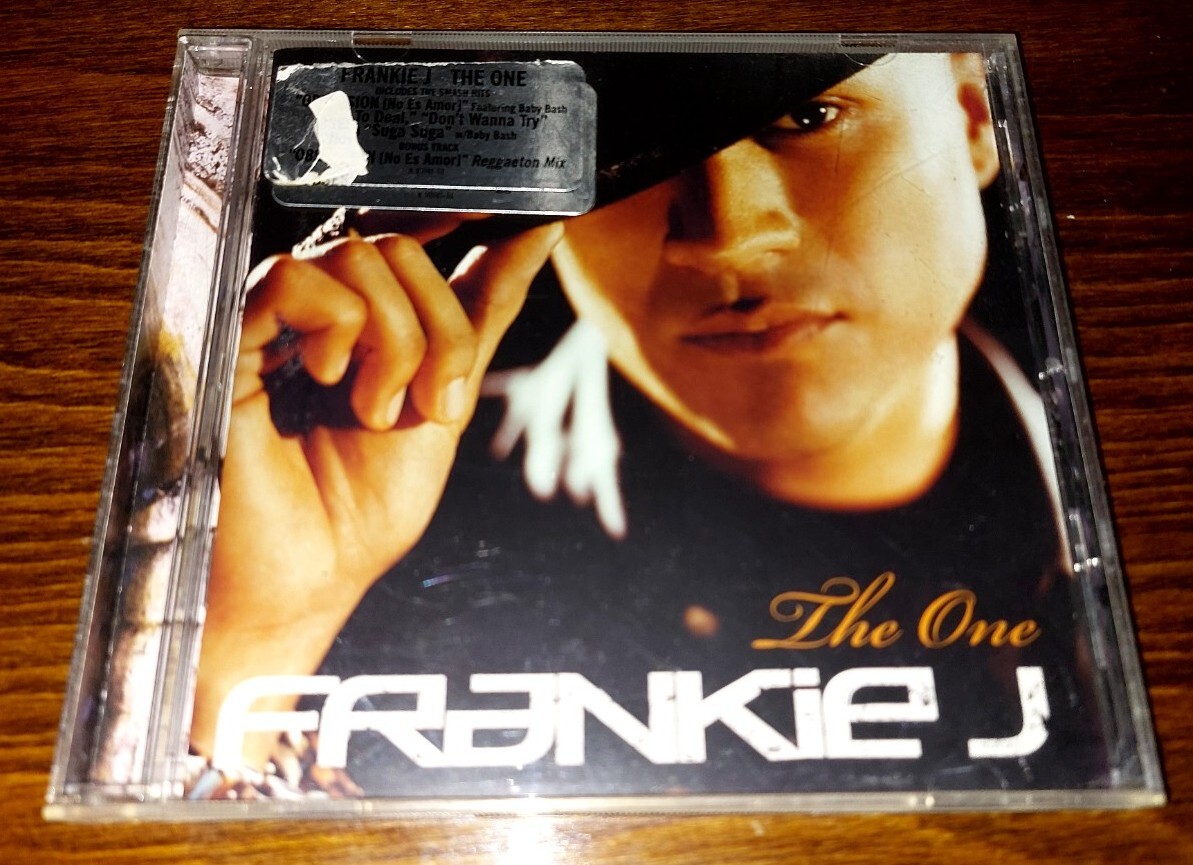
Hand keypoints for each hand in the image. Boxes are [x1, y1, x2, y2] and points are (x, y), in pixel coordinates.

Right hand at [191, 219, 561, 761]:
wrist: (311, 576)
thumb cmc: (365, 505)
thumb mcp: (446, 399)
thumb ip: (480, 316)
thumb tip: (539, 232)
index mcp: (361, 319)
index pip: (421, 240)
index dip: (470, 226)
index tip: (540, 223)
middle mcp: (314, 309)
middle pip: (402, 250)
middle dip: (442, 332)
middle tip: (432, 405)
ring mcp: (272, 318)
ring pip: (361, 258)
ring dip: (397, 344)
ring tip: (375, 412)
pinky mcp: (227, 336)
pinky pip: (295, 277)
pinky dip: (337, 328)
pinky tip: (330, 383)